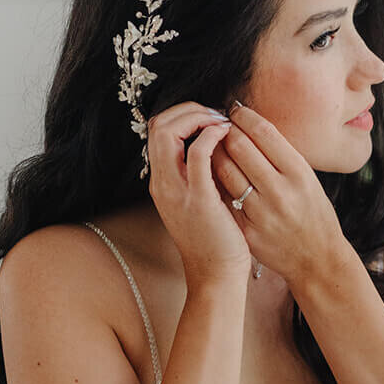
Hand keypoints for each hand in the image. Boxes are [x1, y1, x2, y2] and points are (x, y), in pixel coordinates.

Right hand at [145, 102, 250, 287]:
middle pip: (157, 125)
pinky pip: (197, 153)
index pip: (157, 130)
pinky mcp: (197, 198)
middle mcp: (162, 183)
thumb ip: (200, 171)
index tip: (210, 118)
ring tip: (220, 122)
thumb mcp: (201, 198)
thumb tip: (214, 141)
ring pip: (167, 131)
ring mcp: (175, 190)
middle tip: (216, 115)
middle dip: (188, 109)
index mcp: (162, 181)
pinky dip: (210, 135)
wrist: (216, 273)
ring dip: (197, 116)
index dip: (182, 115)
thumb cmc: (216, 236)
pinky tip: (226, 135)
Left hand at [210, 103, 347, 287]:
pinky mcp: (247, 230)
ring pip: (225, 170)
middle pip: (240, 147)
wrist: (317, 259)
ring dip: (215, 153)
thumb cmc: (313, 213)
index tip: (236, 111)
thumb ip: (281, 154)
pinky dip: (215, 181)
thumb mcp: (307, 178)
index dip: (244, 116)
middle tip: (220, 126)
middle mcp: (281, 191)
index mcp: (299, 173)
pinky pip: (222, 197)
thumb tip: (251, 124)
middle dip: (226, 131)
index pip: (264, 132)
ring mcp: (262, 212)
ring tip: (214, 147)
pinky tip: (212, 175)